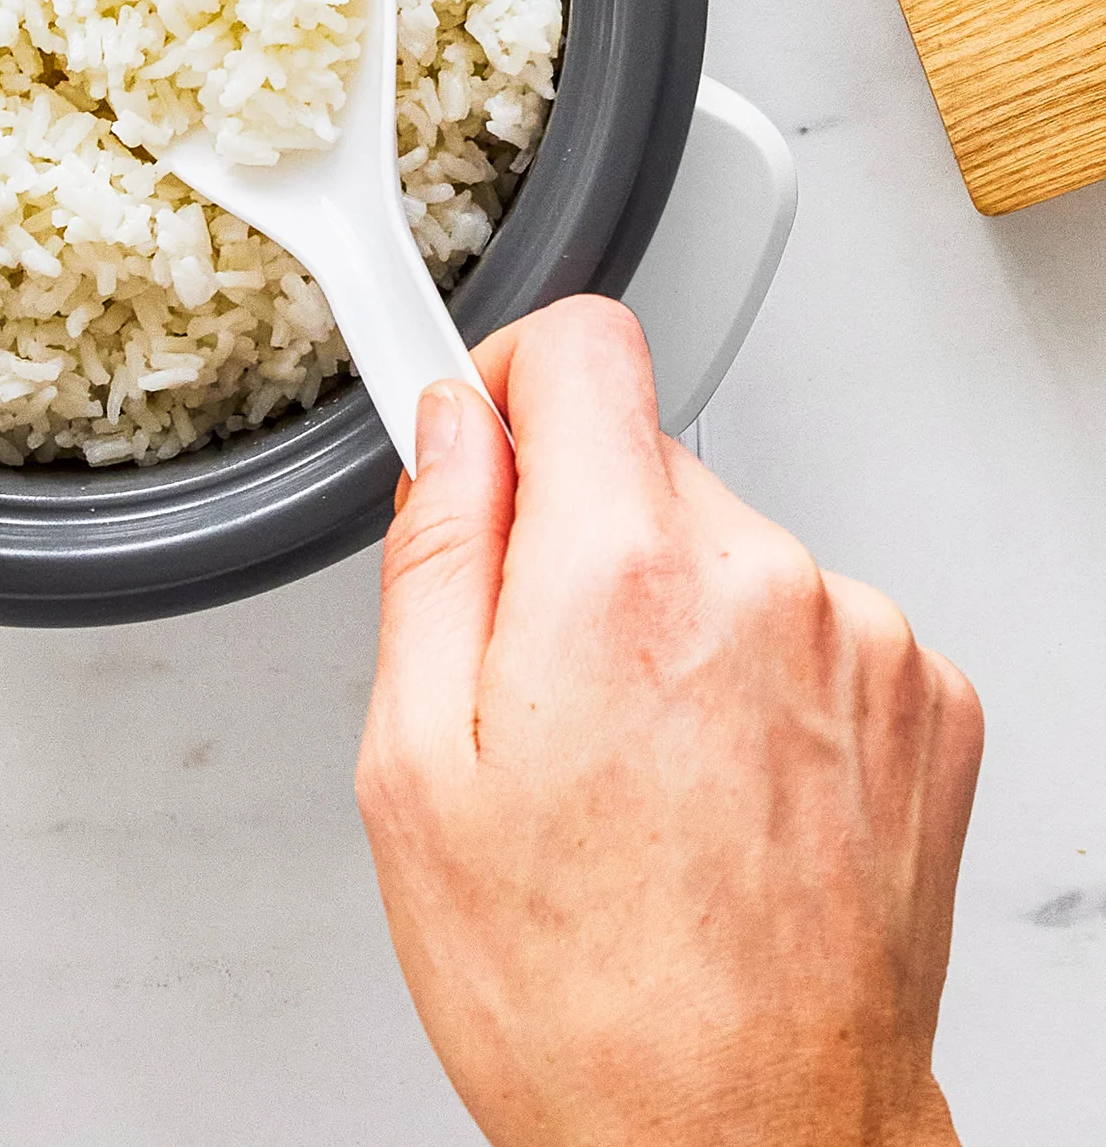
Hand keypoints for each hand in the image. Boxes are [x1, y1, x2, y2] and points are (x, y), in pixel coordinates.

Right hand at [357, 298, 979, 1146]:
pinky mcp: (930, 701)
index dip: (507, 379)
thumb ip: (434, 555)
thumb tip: (451, 431)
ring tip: (637, 774)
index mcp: (617, 581)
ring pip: (724, 545)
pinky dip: (757, 675)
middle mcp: (763, 583)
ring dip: (669, 616)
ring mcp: (865, 642)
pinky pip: (809, 618)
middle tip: (537, 691)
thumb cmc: (581, 999)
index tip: (481, 436)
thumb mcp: (415, 770)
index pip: (580, 347)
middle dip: (573, 541)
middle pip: (641, 459)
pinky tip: (719, 793)